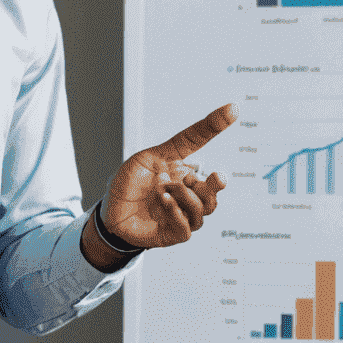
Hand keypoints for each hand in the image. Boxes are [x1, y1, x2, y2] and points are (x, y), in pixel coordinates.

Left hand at [100, 106, 235, 251]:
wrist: (110, 212)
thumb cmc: (131, 184)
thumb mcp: (152, 156)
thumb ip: (184, 142)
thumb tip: (216, 118)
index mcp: (185, 172)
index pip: (204, 146)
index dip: (216, 126)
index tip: (233, 108)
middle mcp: (189, 194)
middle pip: (214, 191)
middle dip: (217, 184)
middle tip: (217, 177)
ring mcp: (184, 215)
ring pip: (202, 209)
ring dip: (184, 196)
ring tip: (163, 190)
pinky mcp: (175, 234)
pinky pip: (186, 227)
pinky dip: (177, 212)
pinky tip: (164, 201)